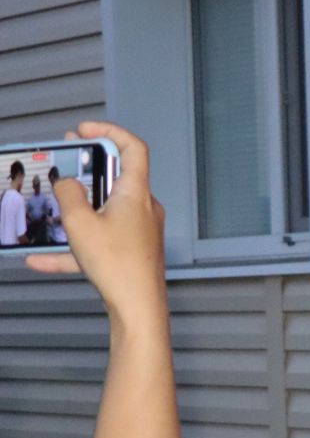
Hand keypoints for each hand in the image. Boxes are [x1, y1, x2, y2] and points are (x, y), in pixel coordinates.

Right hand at [31, 122, 166, 326]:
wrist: (138, 308)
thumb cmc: (116, 264)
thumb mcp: (80, 223)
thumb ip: (69, 195)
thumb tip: (67, 183)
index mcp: (135, 193)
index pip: (133, 148)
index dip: (110, 131)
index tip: (84, 129)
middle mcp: (143, 209)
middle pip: (118, 177)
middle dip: (90, 166)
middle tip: (66, 156)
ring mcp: (139, 232)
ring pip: (105, 211)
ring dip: (79, 206)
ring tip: (52, 202)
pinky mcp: (132, 253)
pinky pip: (100, 242)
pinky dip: (74, 248)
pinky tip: (39, 260)